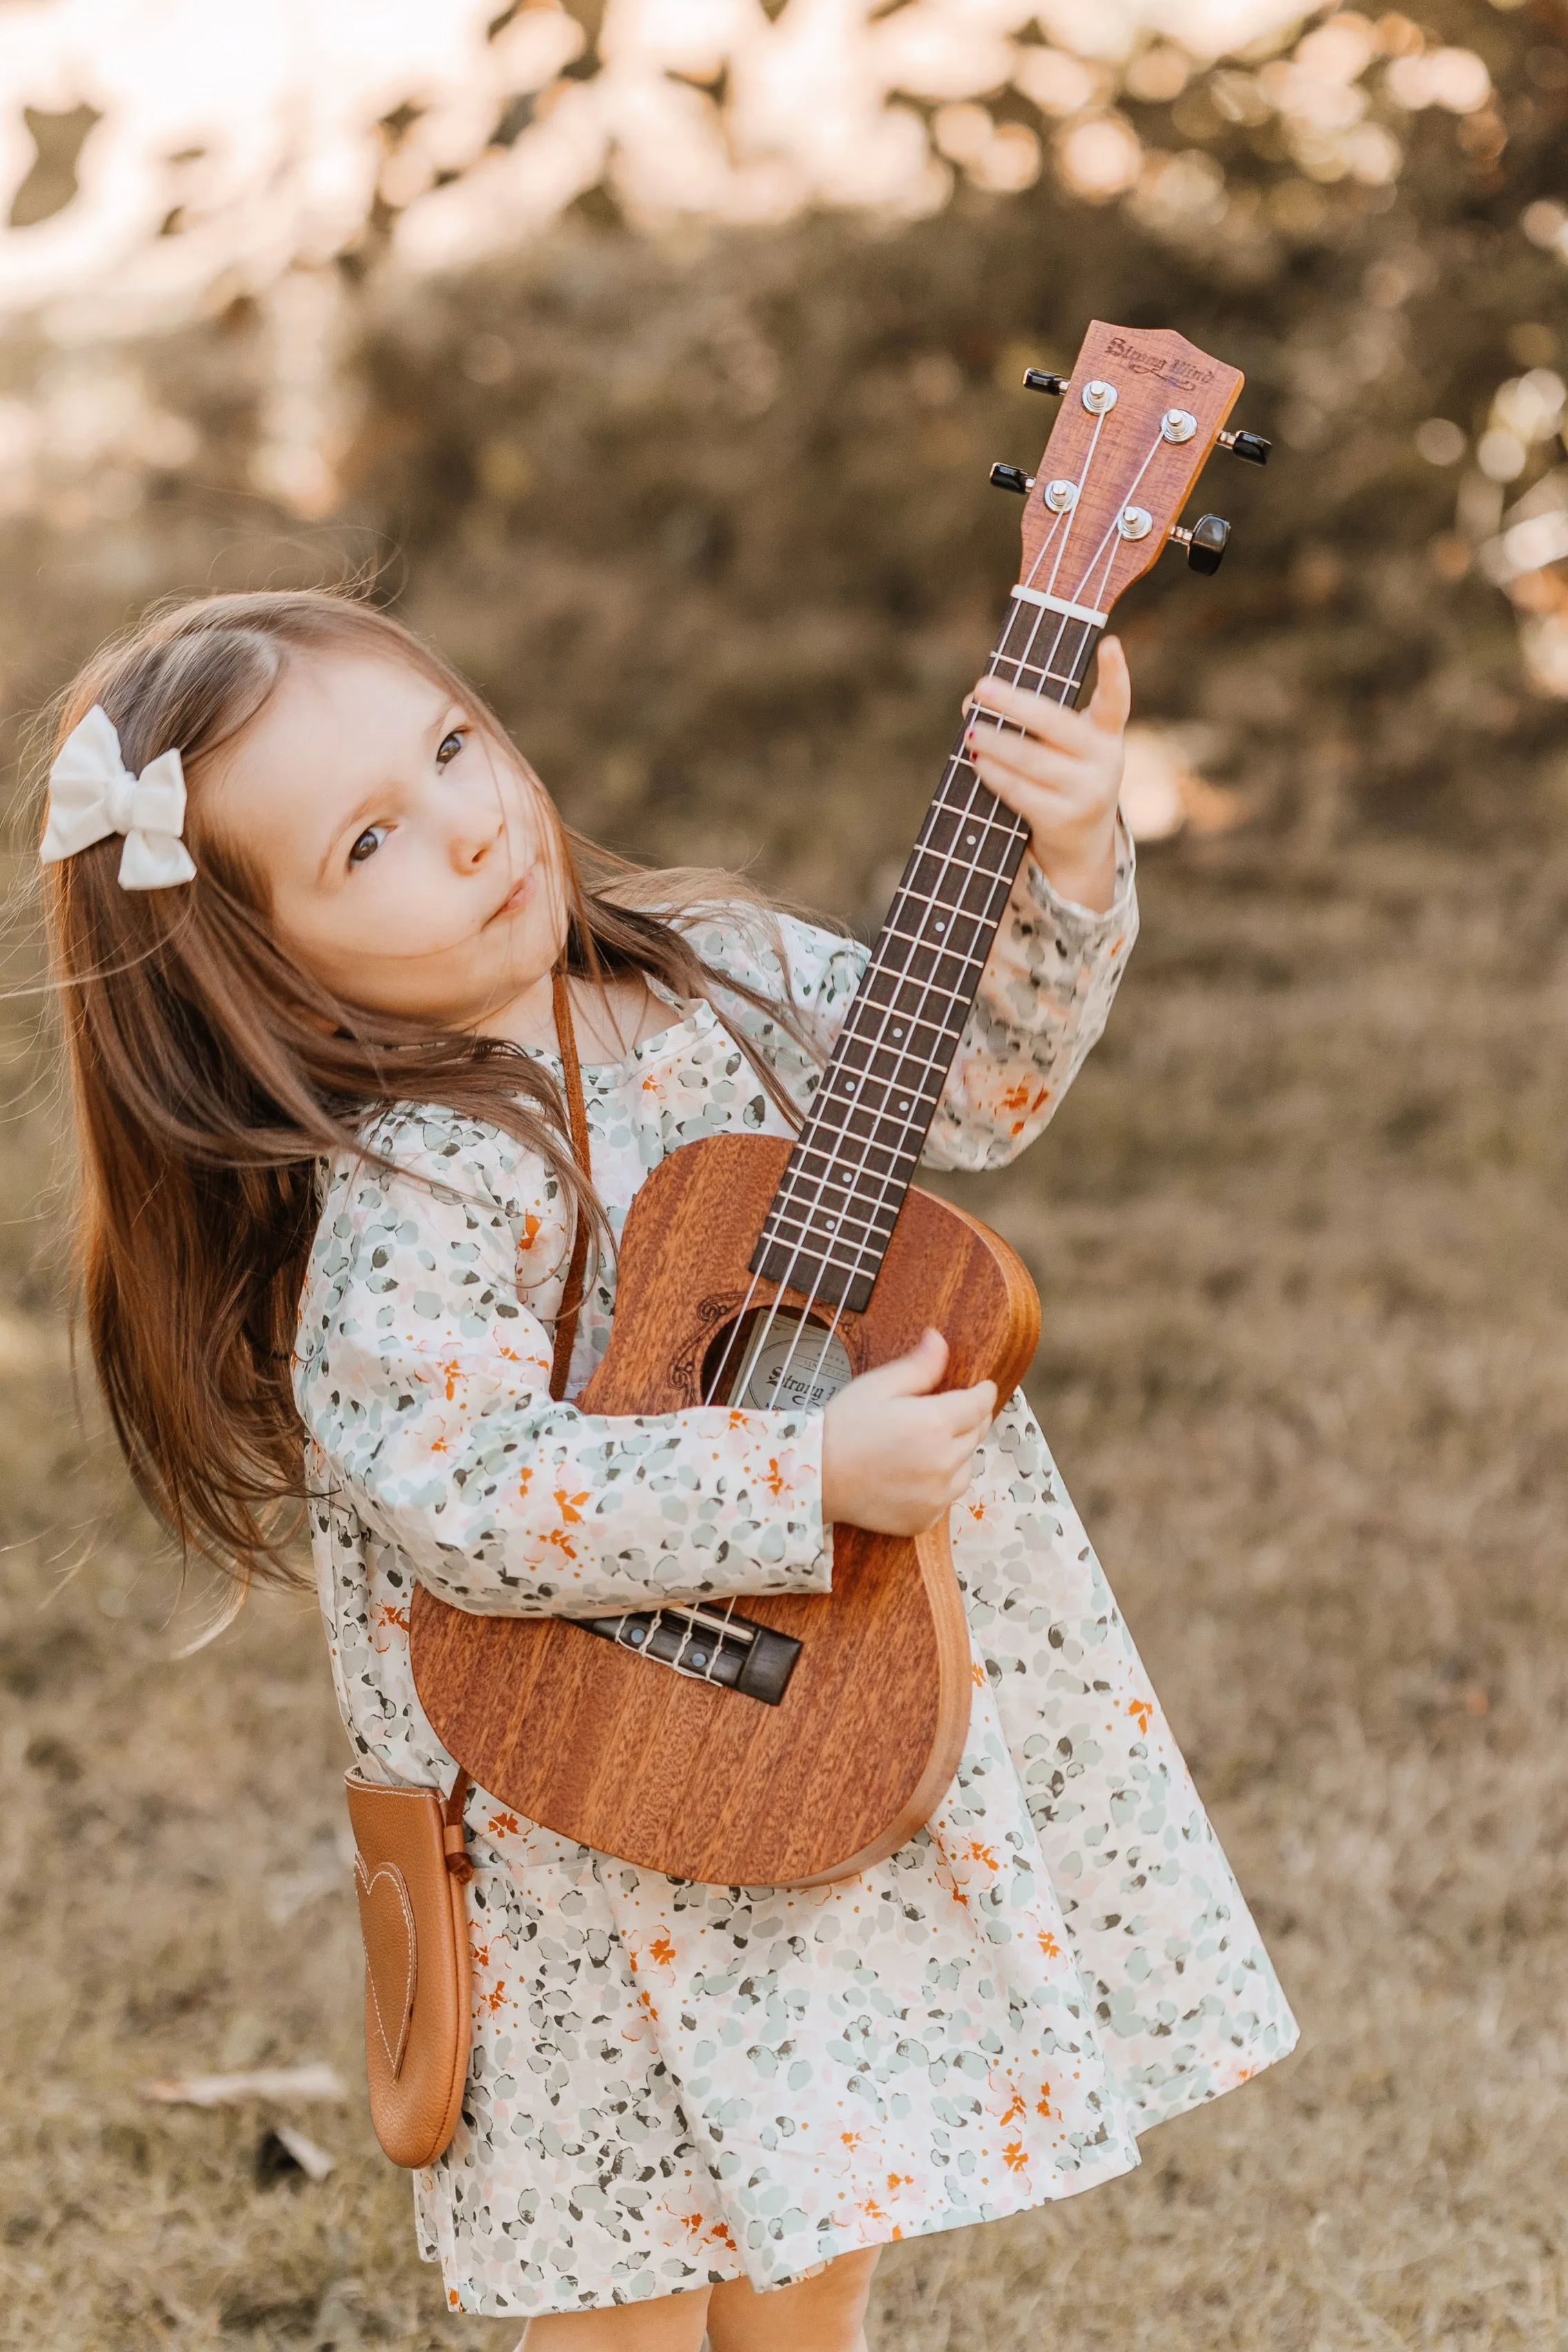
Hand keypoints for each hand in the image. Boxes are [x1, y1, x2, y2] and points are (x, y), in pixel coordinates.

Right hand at [821, 1329, 996, 1536]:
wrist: (812, 1478)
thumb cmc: (841, 1427)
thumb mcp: (877, 1386)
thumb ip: (918, 1367)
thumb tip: (940, 1341)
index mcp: (934, 1424)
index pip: (979, 1405)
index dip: (984, 1393)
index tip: (983, 1387)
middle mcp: (943, 1462)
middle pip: (975, 1434)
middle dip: (969, 1419)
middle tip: (953, 1410)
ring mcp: (936, 1495)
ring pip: (967, 1467)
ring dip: (958, 1452)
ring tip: (930, 1444)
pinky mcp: (925, 1518)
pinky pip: (948, 1496)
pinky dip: (942, 1483)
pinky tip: (917, 1472)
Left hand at [964, 634, 1130, 912]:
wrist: (1081, 845)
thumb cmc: (1063, 779)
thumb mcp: (1062, 749)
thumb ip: (1029, 722)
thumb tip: (972, 703)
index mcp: (1106, 734)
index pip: (1116, 700)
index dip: (1115, 673)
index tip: (1110, 644)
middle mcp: (1104, 760)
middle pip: (1056, 724)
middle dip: (1015, 704)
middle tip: (981, 687)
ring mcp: (1086, 792)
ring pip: (1032, 760)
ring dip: (996, 742)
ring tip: (971, 730)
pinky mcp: (1062, 818)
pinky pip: (1020, 790)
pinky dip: (995, 773)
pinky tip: (978, 761)